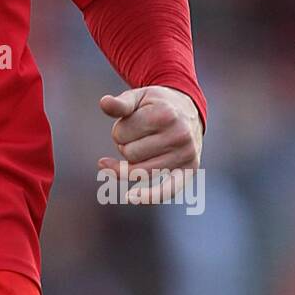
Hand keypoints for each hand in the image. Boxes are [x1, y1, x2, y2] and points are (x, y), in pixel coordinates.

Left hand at [97, 85, 202, 203]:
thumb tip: (104, 103)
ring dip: (133, 163)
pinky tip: (131, 197)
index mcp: (165, 114)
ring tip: (143, 147)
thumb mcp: (138, 97)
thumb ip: (120, 104)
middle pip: (130, 154)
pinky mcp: (189, 171)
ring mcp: (186, 155)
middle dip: (126, 145)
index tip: (132, 121)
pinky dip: (149, 196)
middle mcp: (179, 135)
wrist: (188, 111)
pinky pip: (167, 190)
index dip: (120, 129)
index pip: (121, 134)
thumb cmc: (156, 105)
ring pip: (140, 172)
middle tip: (140, 134)